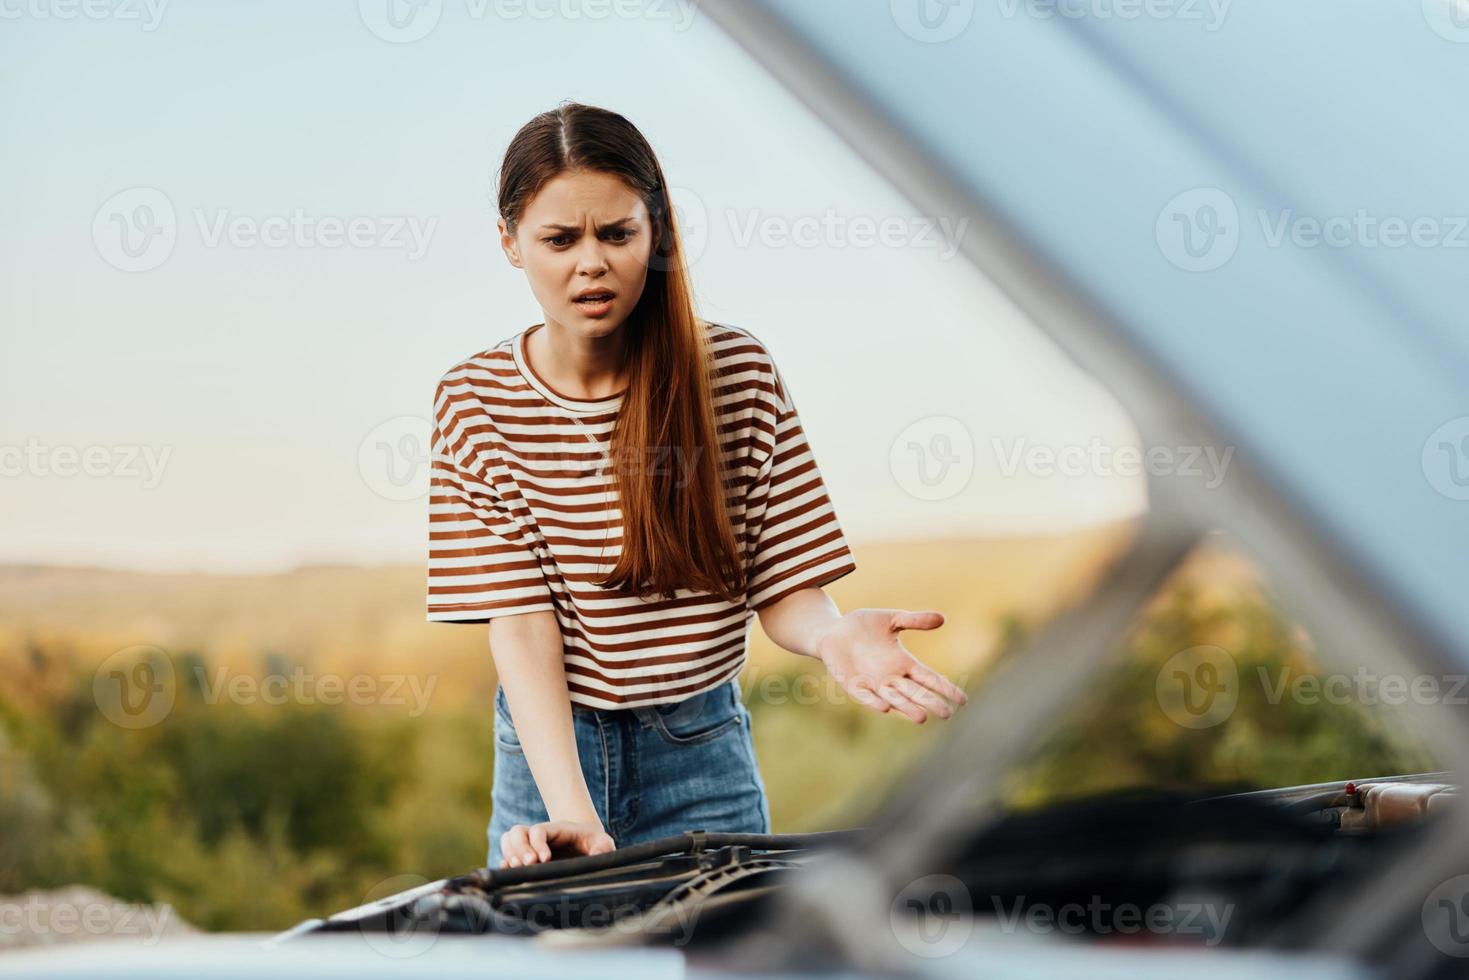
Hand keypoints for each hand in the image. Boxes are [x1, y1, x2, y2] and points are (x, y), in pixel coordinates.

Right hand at [498, 819, 614, 868]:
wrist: (587, 847)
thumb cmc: (594, 844)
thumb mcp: (603, 843)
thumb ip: (603, 848)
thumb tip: (598, 856)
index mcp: (557, 830)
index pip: (539, 830)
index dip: (537, 843)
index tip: (544, 859)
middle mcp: (540, 835)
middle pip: (517, 832)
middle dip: (519, 848)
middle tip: (529, 864)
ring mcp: (530, 845)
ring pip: (508, 840)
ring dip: (509, 854)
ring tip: (518, 870)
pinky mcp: (525, 858)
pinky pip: (506, 855)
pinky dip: (504, 863)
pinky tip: (510, 876)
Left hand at [815, 608, 967, 722]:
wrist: (832, 630)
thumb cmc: (863, 625)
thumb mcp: (892, 619)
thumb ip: (914, 620)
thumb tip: (942, 618)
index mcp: (903, 662)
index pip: (930, 678)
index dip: (945, 688)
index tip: (963, 701)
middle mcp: (891, 676)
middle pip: (916, 692)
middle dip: (930, 702)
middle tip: (946, 714)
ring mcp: (872, 682)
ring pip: (894, 698)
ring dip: (906, 708)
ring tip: (921, 718)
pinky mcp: (853, 685)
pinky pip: (865, 696)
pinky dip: (874, 702)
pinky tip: (886, 708)